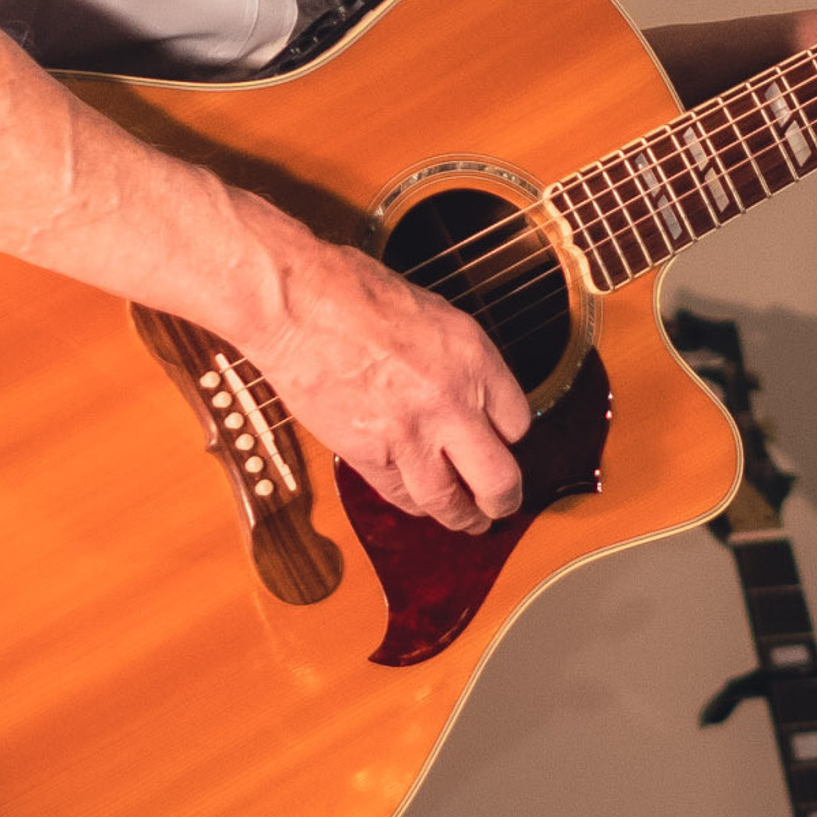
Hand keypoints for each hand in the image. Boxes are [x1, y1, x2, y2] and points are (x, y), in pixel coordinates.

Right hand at [239, 212, 532, 533]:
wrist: (299, 304)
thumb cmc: (354, 294)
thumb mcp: (435, 316)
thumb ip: (460, 362)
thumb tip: (473, 393)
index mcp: (473, 359)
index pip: (517, 423)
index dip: (508, 439)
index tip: (502, 444)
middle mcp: (450, 401)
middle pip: (499, 479)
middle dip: (504, 500)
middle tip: (502, 505)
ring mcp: (410, 434)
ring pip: (449, 502)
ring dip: (462, 518)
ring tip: (469, 521)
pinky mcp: (368, 455)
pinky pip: (401, 495)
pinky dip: (413, 503)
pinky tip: (420, 503)